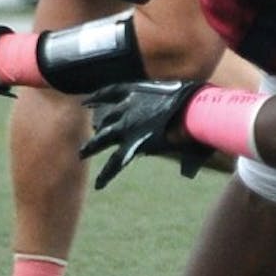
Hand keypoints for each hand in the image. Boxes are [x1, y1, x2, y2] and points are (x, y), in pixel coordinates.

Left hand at [80, 80, 212, 189]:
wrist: (193, 108)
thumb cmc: (193, 100)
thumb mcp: (179, 95)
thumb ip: (171, 105)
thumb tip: (176, 114)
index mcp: (137, 91)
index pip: (110, 92)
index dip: (98, 97)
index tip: (88, 101)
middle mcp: (127, 106)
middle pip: (106, 116)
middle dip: (98, 123)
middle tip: (92, 128)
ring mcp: (127, 125)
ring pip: (103, 138)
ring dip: (91, 146)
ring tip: (82, 154)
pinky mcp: (134, 144)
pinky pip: (115, 162)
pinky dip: (107, 174)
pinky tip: (99, 185)